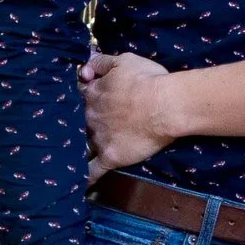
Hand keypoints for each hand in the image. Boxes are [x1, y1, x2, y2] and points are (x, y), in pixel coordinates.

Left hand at [79, 49, 181, 171]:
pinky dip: (87, 177)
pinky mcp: (109, 156)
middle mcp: (90, 116)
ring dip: (83, 147)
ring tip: (80, 154)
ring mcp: (98, 138)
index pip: (81, 96)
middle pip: (80, 121)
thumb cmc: (147, 80)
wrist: (165, 106)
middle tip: (92, 126)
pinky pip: (93, 170)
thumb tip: (85, 67)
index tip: (92, 101)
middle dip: (85, 123)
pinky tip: (81, 183)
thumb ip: (101, 62)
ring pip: (84, 144)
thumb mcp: (124, 60)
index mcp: (92, 93)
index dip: (87, 98)